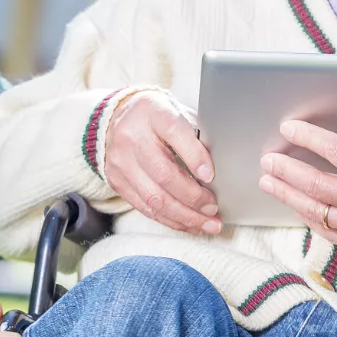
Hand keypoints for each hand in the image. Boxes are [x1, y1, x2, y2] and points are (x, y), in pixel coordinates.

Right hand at [104, 92, 222, 233]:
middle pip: (164, 174)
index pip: (174, 132)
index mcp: (153, 112)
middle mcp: (133, 136)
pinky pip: (145, 207)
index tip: (210, 176)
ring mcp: (121, 161)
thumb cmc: (157, 117)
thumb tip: (219, 166)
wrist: (117, 117)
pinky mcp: (116, 181)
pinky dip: (170, 220)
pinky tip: (188, 224)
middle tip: (214, 208)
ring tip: (208, 224)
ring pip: (154, 197)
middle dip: (193, 197)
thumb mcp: (177, 112)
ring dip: (185, 216)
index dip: (194, 156)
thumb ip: (195, 134)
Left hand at [258, 93, 336, 257]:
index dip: (307, 136)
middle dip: (285, 169)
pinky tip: (296, 206)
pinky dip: (308, 217)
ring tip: (268, 182)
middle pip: (313, 182)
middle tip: (268, 159)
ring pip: (314, 210)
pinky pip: (327, 232)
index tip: (289, 128)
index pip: (333, 149)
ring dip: (287, 194)